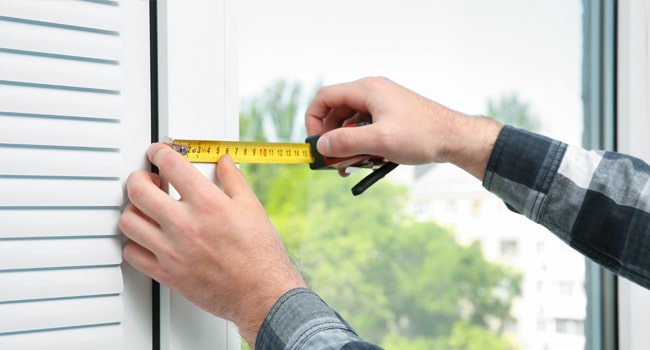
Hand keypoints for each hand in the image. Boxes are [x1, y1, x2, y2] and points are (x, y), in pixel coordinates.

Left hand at [119, 143, 305, 345]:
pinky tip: (148, 238)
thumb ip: (233, 180)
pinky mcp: (167, 274)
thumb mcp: (252, 207)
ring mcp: (172, 251)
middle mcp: (185, 225)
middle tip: (148, 179)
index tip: (159, 153)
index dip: (160, 152)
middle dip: (139, 177)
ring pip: (129, 221)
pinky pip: (132, 254)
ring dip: (134, 209)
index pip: (170, 165)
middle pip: (138, 190)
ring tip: (146, 208)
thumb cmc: (261, 255)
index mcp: (208, 203)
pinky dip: (135, 242)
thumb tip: (224, 162)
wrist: (261, 293)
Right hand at [305, 77, 502, 178]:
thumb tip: (321, 145)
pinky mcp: (390, 115)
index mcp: (367, 90)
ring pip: (351, 122)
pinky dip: (362, 144)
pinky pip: (366, 128)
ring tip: (352, 166)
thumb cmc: (422, 135)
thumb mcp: (378, 141)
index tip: (316, 144)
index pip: (325, 98)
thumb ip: (346, 141)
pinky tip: (368, 161)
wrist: (455, 138)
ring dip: (347, 145)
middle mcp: (372, 92)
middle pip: (336, 112)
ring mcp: (382, 103)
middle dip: (332, 138)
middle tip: (333, 162)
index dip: (313, 120)